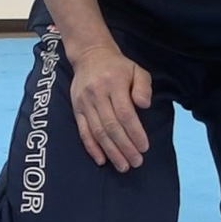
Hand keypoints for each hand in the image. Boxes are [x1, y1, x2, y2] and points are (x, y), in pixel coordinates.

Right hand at [68, 43, 152, 171]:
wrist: (89, 55)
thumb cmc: (118, 66)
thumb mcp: (137, 70)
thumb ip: (143, 87)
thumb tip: (144, 105)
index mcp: (114, 83)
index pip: (125, 113)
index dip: (135, 133)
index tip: (144, 147)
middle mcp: (97, 94)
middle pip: (111, 126)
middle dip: (125, 147)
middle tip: (136, 162)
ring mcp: (84, 102)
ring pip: (97, 131)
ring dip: (111, 151)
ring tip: (122, 166)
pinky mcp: (76, 108)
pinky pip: (83, 131)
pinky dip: (91, 147)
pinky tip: (101, 160)